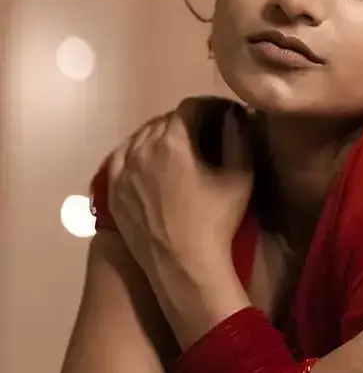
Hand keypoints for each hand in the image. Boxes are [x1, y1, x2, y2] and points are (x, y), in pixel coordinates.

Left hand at [107, 97, 253, 343]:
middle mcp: (141, 150)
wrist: (183, 267)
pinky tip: (149, 160)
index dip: (211, 105)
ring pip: (142, 137)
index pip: (191, 106)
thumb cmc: (216, 221)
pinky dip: (137, 152)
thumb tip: (235, 114)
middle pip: (166, 120)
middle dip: (189, 120)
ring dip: (163, 134)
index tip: (226, 114)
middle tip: (208, 131)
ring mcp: (122, 171)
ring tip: (181, 147)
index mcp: (172, 142)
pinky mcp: (113, 191)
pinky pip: (121, 158)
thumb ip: (238, 137)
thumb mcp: (240, 176)